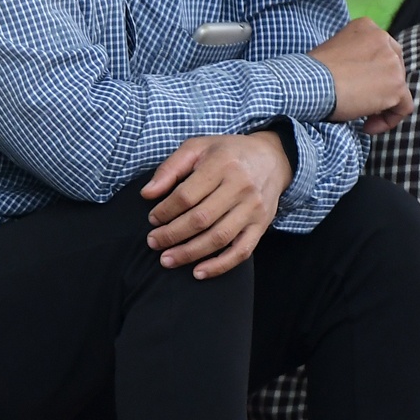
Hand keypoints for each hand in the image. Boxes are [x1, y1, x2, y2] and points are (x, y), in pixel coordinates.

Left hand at [139, 132, 291, 278]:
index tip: (153, 219)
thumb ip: (170, 168)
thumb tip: (147, 194)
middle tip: (153, 242)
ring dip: (189, 253)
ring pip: (218, 238)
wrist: (272, 158)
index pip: (187, 195)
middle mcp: (240, 187)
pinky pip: (242, 251)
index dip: (166, 211)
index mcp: (222, 165)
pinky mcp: (261, 225)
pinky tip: (199, 272)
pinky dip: (220, 265)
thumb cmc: (227, 153)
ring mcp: (253, 208)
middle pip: (201, 219)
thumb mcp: (197, 147)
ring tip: (167, 259)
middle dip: (172, 235)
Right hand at [308, 18, 412, 134]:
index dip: (373, 72)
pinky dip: (389, 120)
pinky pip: (404, 107)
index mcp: (367, 27)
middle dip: (380, 88)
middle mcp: (384, 40)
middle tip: (359, 102)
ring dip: (381, 106)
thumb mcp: (332, 49)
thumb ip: (354, 55)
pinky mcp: (397, 85)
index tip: (357, 86)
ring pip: (399, 89)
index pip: (382, 51)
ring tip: (360, 118)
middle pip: (395, 68)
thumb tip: (362, 75)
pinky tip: (368, 126)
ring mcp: (393, 62)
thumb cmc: (311, 72)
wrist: (308, 84)